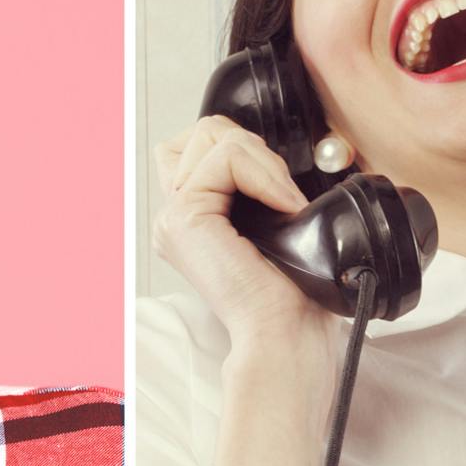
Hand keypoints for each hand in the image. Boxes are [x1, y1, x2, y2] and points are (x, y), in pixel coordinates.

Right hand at [152, 115, 342, 465]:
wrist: (287, 334)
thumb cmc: (293, 292)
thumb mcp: (279, 224)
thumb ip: (262, 186)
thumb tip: (276, 152)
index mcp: (194, 217)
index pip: (207, 143)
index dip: (252, 153)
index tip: (286, 197)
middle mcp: (174, 215)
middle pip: (203, 131)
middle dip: (253, 147)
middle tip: (284, 194)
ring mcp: (172, 216)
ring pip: (213, 134)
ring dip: (262, 160)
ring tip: (284, 203)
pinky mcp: (183, 217)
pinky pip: (225, 155)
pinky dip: (264, 172)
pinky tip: (284, 207)